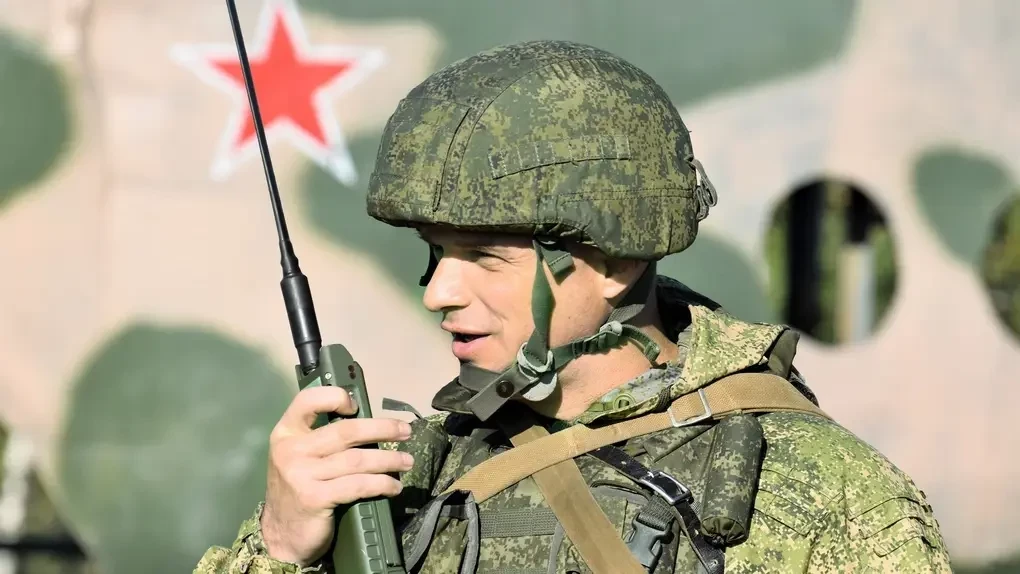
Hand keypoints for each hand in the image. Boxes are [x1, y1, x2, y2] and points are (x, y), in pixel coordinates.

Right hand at [259, 385, 413, 564]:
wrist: (281, 536)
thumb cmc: (299, 490)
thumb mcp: (301, 457)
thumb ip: (324, 439)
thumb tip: (370, 424)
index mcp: (286, 432)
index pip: (307, 400)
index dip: (334, 396)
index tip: (357, 405)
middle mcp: (291, 449)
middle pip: (345, 430)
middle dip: (382, 429)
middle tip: (406, 431)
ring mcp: (301, 474)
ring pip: (357, 459)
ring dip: (389, 459)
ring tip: (407, 462)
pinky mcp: (314, 498)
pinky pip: (357, 485)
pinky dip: (381, 484)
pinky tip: (393, 486)